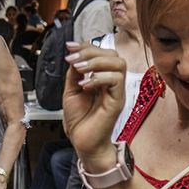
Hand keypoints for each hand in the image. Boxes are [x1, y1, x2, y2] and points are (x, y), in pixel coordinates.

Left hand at [61, 42, 126, 159]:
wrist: (83, 142)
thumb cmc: (79, 120)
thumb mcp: (71, 91)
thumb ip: (74, 73)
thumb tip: (74, 56)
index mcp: (102, 78)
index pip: (102, 53)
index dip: (87, 46)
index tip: (70, 46)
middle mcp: (112, 83)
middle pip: (113, 55)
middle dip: (91, 51)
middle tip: (73, 60)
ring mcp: (116, 91)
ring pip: (118, 64)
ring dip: (95, 62)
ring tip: (78, 70)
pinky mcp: (117, 101)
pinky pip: (116, 80)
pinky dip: (98, 78)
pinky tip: (84, 85)